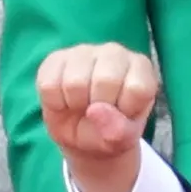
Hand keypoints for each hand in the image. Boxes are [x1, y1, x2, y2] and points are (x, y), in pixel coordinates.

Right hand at [35, 43, 158, 191]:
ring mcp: (84, 51)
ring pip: (74, 82)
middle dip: (98, 108)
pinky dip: (55, 103)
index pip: (137, 88)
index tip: (121, 115)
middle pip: (105, 81)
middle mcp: (115, 53)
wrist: (82, 134)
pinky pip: (49, 85)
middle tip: (98, 113)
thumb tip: (95, 110)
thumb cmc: (110, 131)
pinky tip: (65, 101)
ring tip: (81, 106)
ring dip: (75, 105)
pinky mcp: (56, 57)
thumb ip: (118, 131)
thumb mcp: (122, 140)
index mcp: (141, 68)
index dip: (125, 110)